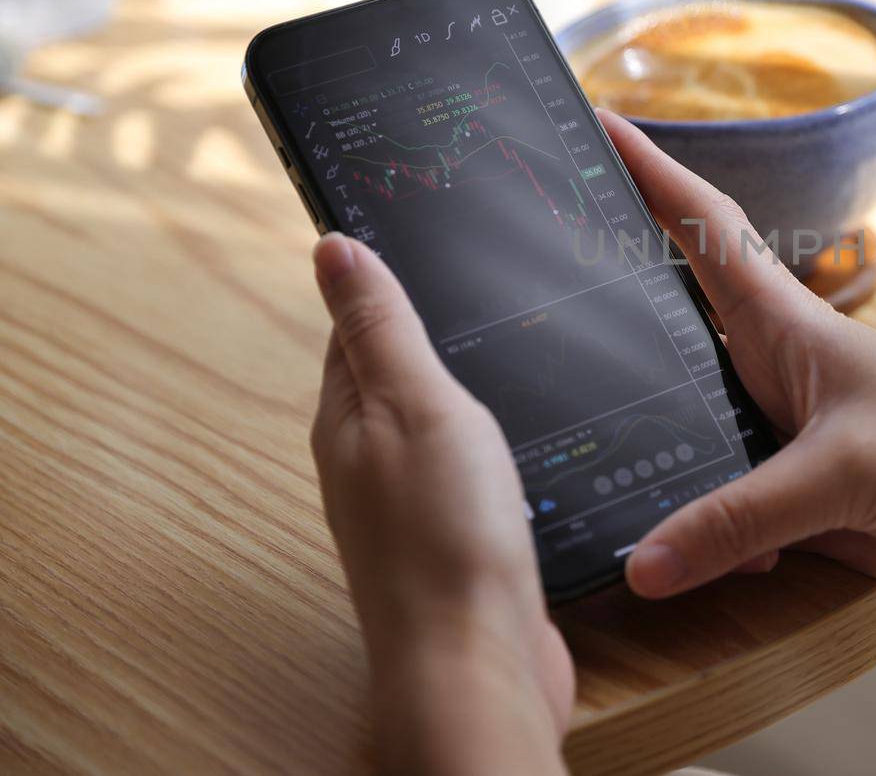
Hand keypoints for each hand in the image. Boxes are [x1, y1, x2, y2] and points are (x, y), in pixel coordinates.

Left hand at [310, 234, 572, 771]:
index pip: (352, 329)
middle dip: (429, 331)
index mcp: (347, 421)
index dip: (383, 282)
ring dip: (464, 388)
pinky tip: (526, 436)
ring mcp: (414, 506)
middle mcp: (370, 463)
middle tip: (475, 282)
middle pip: (393, 377)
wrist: (479, 656)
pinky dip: (492, 441)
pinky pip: (469, 470)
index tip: (416, 236)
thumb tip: (331, 247)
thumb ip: (380, 327)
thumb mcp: (414, 403)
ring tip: (508, 348)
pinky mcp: (459, 540)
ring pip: (435, 425)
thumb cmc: (443, 535)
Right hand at [600, 110, 875, 611]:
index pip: (704, 228)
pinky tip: (666, 555)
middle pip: (676, 321)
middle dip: (612, 298)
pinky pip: (721, 507)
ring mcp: (790, 436)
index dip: (650, 172)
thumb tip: (638, 564)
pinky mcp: (805, 501)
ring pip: (690, 423)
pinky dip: (694, 527)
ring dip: (644, 434)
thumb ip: (740, 520)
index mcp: (791, 325)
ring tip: (566, 431)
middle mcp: (780, 370)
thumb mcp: (847, 474)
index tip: (593, 121)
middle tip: (533, 273)